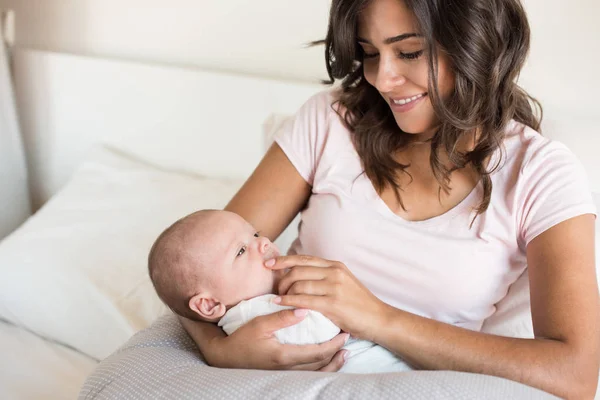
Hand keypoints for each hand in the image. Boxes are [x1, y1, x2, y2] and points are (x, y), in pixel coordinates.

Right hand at [206, 309, 348, 370]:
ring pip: (316, 372)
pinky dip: (321, 367)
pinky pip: (308, 373)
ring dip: (332, 363)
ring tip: (344, 352)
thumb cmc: (241, 339)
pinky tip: (326, 360)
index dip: (333, 345)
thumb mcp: (259, 324)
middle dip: (337, 354)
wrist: (226, 357)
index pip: (316, 353)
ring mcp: (286, 372)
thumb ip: (281, 318)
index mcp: (284, 355)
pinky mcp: (283, 371)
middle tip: (349, 340)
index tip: (344, 334)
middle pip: (321, 365)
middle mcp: (288, 368)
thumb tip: (303, 309)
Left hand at [266, 255, 386, 340]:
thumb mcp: (343, 282)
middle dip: (282, 280)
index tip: (269, 265)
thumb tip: (300, 275)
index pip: (304, 259)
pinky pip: (303, 299)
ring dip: (284, 292)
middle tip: (276, 290)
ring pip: (299, 284)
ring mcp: (334, 287)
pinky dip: (288, 301)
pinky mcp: (333, 303)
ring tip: (279, 299)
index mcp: (335, 266)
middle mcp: (334, 272)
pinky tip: (280, 304)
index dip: (283, 260)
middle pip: (297, 270)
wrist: (379, 319)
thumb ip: (325, 277)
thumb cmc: (359, 304)